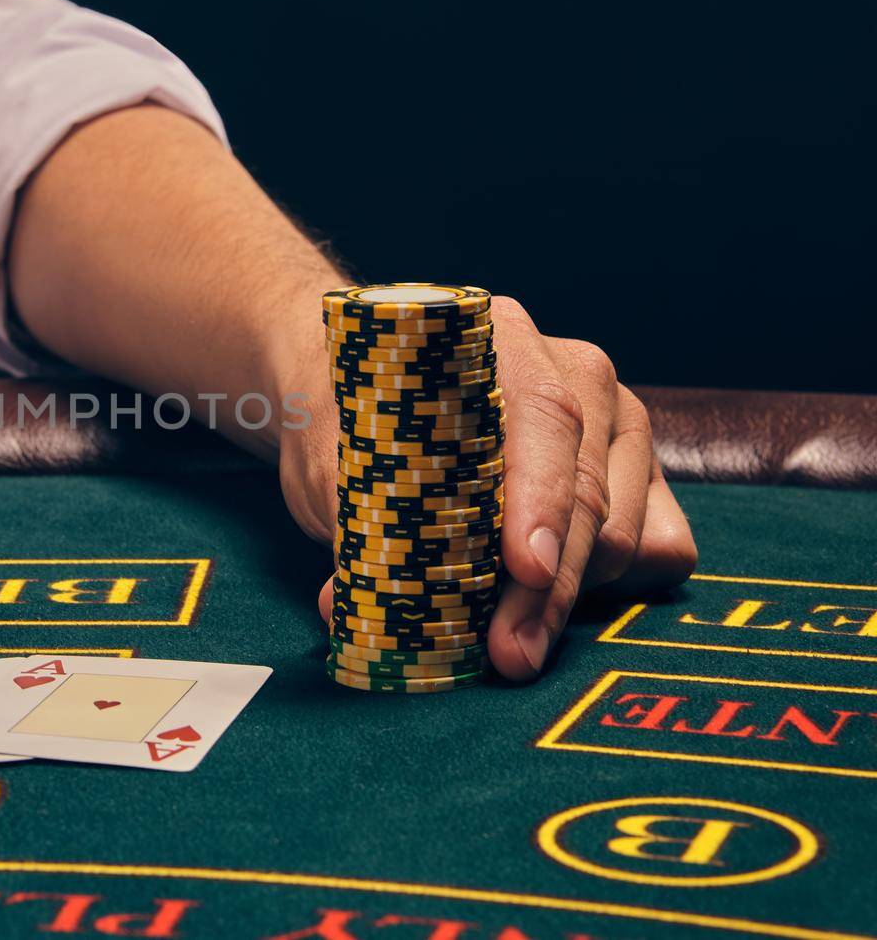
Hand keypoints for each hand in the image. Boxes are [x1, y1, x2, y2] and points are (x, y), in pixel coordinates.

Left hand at [278, 294, 697, 679]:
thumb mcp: (332, 453)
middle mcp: (575, 372)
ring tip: (506, 641)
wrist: (366, 395)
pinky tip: (545, 598)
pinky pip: (661, 546)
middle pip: (588, 490)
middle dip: (549, 586)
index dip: (539, 501)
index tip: (525, 568)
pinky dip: (611, 588)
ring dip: (571, 598)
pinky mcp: (639, 472)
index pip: (543, 419)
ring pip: (627, 530)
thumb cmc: (351, 418)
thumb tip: (346, 605)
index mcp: (500, 339)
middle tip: (508, 654)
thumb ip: (349, 517)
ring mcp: (616, 422)